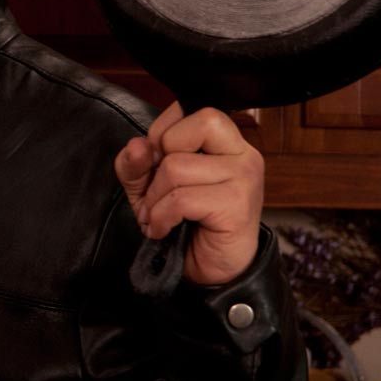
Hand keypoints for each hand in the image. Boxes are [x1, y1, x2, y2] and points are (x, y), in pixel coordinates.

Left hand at [115, 103, 263, 285]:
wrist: (212, 272)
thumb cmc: (185, 222)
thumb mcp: (148, 186)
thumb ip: (136, 162)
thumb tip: (137, 146)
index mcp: (226, 141)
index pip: (191, 109)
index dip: (163, 133)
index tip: (159, 163)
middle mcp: (242, 153)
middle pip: (189, 128)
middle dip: (160, 163)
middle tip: (161, 191)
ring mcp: (244, 178)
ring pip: (176, 167)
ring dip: (155, 199)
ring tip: (161, 216)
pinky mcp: (237, 206)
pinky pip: (181, 199)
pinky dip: (161, 218)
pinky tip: (166, 228)